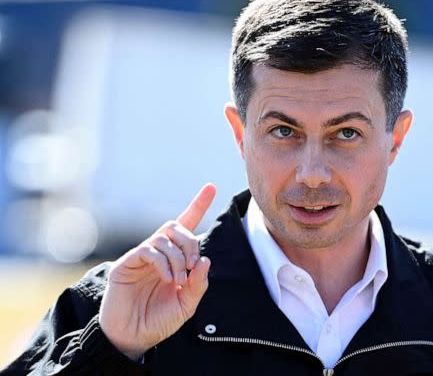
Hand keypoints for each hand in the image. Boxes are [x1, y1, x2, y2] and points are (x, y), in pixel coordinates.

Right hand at [99, 184, 215, 360]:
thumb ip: (198, 284)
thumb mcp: (186, 305)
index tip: (212, 186)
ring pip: (164, 236)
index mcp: (174, 259)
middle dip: (190, 242)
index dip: (198, 204)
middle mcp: (158, 253)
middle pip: (176, 226)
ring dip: (178, 257)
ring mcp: (141, 257)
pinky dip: (163, 262)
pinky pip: (148, 250)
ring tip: (178, 280)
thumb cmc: (158, 321)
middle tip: (192, 266)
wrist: (132, 338)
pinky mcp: (126, 264)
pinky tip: (167, 278)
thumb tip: (204, 260)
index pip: (187, 225)